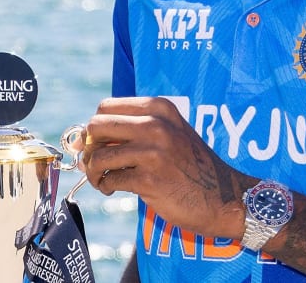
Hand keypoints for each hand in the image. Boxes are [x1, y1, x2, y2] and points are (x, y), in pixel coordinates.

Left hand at [78, 97, 249, 239]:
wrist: (224, 198)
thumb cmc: (190, 167)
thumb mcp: (167, 135)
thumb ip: (130, 132)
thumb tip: (81, 141)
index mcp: (159, 108)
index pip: (106, 107)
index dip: (96, 127)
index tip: (98, 144)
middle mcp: (156, 125)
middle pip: (96, 126)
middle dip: (90, 147)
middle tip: (98, 163)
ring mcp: (153, 152)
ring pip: (98, 156)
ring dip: (94, 171)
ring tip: (104, 180)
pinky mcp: (150, 180)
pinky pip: (110, 179)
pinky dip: (105, 186)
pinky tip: (113, 189)